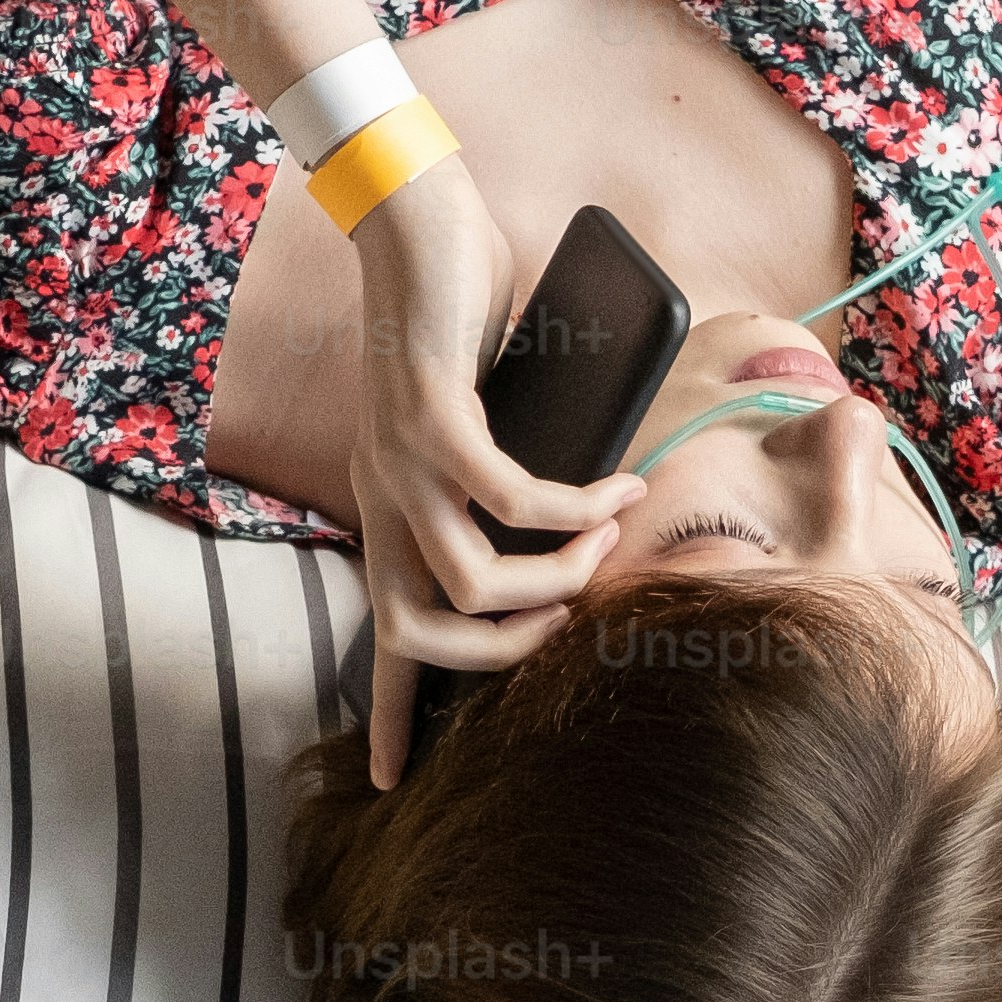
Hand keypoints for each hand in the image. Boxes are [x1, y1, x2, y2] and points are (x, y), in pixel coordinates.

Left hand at [345, 179, 635, 787]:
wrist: (415, 217)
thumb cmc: (456, 306)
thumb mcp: (492, 412)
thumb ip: (518, 468)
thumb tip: (591, 510)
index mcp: (391, 505)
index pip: (383, 633)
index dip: (389, 714)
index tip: (386, 784)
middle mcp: (386, 496)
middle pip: (424, 633)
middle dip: (509, 648)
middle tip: (577, 621)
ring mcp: (402, 461)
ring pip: (473, 582)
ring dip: (557, 576)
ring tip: (612, 536)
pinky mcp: (432, 419)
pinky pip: (512, 500)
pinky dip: (574, 503)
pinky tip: (618, 484)